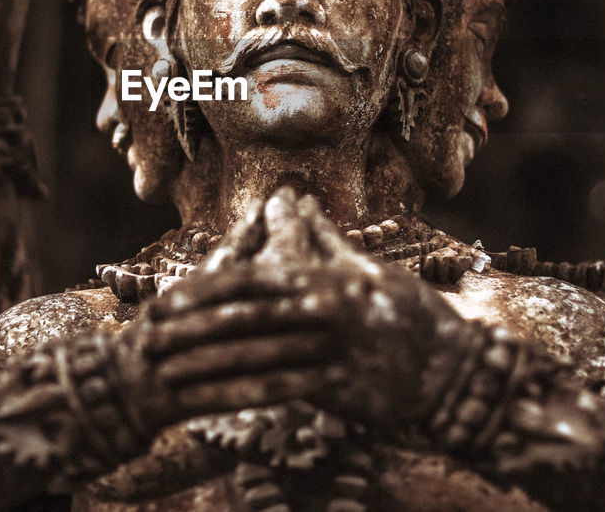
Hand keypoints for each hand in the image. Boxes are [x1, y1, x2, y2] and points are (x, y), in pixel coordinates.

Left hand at [115, 189, 473, 433]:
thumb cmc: (410, 314)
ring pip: (255, 358)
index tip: (165, 303)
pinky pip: (280, 393)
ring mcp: (330, 352)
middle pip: (243, 319)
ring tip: (166, 374)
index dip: (203, 292)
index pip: (251, 281)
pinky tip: (210, 402)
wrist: (454, 369)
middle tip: (150, 340)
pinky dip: (240, 396)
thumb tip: (296, 200)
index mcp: (324, 279)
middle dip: (191, 329)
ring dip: (205, 367)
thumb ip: (324, 239)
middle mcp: (323, 312)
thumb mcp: (368, 269)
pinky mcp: (339, 390)